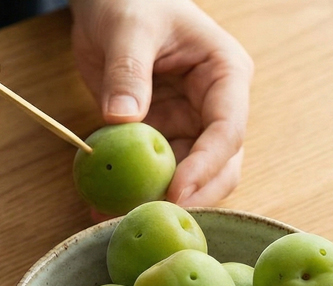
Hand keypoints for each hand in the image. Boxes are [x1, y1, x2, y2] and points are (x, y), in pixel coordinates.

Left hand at [69, 0, 252, 206]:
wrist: (111, 0)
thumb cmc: (133, 0)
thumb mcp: (129, 27)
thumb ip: (128, 70)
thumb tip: (123, 119)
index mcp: (226, 75)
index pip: (228, 130)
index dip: (206, 165)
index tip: (177, 192)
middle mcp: (216, 107)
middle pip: (221, 166)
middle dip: (191, 195)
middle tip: (152, 216)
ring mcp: (191, 125)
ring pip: (190, 178)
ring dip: (159, 200)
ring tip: (120, 216)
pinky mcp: (163, 136)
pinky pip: (156, 173)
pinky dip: (134, 191)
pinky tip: (105, 206)